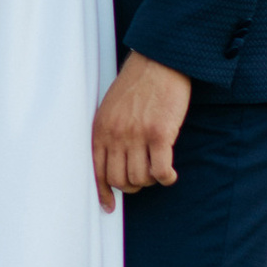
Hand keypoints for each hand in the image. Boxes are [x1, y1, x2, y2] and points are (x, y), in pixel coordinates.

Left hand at [90, 52, 190, 212]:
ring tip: (158, 169)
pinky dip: (166, 178)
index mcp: (100, 129)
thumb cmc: (138, 84)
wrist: (159, 61)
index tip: (110, 206)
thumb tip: (113, 162)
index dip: (104, 192)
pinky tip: (170, 174)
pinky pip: (161, 171)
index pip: (96, 171)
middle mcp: (116, 134)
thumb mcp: (111, 108)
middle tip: (143, 178)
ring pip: (141, 179)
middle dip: (132, 186)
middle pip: (120, 180)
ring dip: (151, 181)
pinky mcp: (160, 134)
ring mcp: (137, 135)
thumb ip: (110, 133)